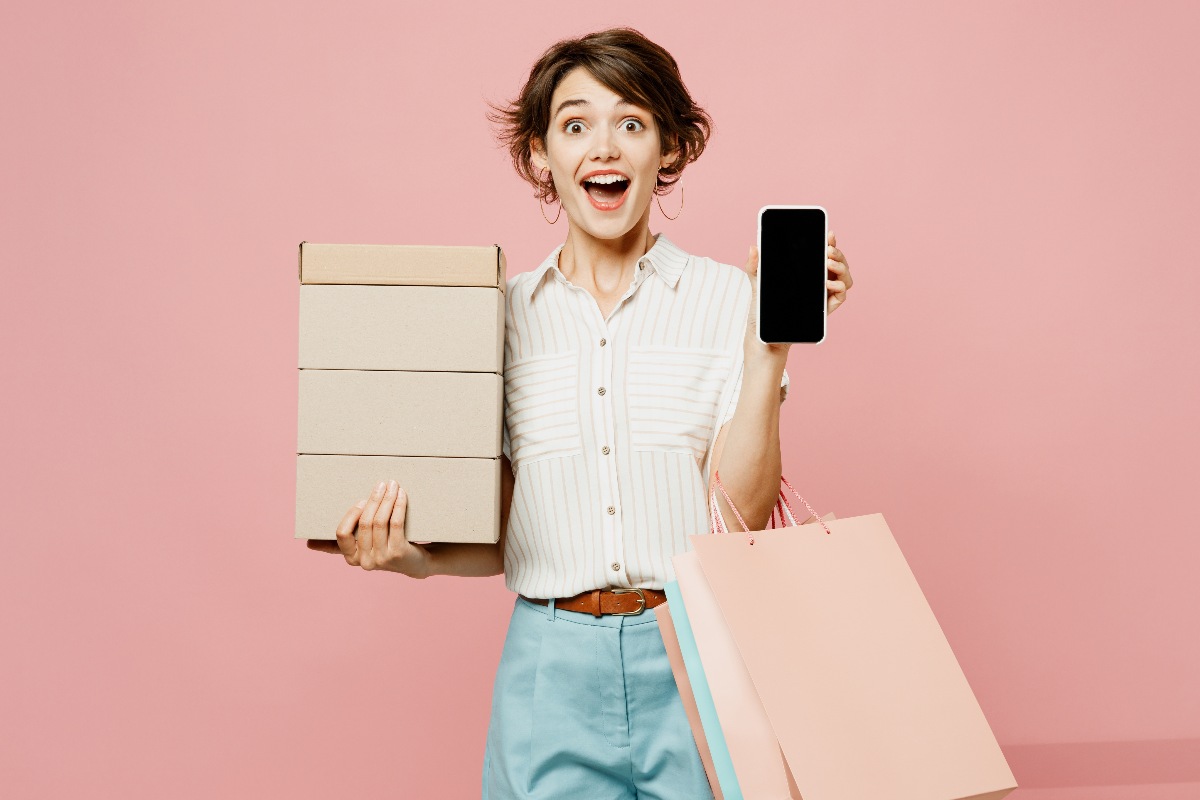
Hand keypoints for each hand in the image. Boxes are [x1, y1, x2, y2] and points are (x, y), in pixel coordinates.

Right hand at [306, 479, 432, 578]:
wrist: (415, 563)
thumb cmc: (386, 548)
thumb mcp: (362, 547)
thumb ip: (342, 543)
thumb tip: (309, 544)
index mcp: (351, 558)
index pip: (342, 533)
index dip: (351, 514)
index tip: (362, 500)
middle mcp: (365, 561)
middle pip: (365, 523)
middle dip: (373, 499)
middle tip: (381, 484)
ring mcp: (382, 559)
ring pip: (380, 521)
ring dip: (387, 499)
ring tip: (392, 485)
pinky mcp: (399, 553)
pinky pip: (395, 523)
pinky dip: (398, 505)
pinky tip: (401, 495)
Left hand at [743, 230, 853, 361]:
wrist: (765, 333)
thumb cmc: (764, 307)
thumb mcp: (757, 282)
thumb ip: (754, 265)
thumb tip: (753, 247)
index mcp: (808, 271)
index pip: (825, 252)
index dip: (830, 242)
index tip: (829, 233)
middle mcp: (820, 281)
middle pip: (839, 262)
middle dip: (837, 252)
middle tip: (826, 250)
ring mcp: (825, 294)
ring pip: (845, 277)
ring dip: (841, 267)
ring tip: (828, 263)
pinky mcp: (826, 308)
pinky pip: (841, 295)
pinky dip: (839, 286)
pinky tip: (828, 283)